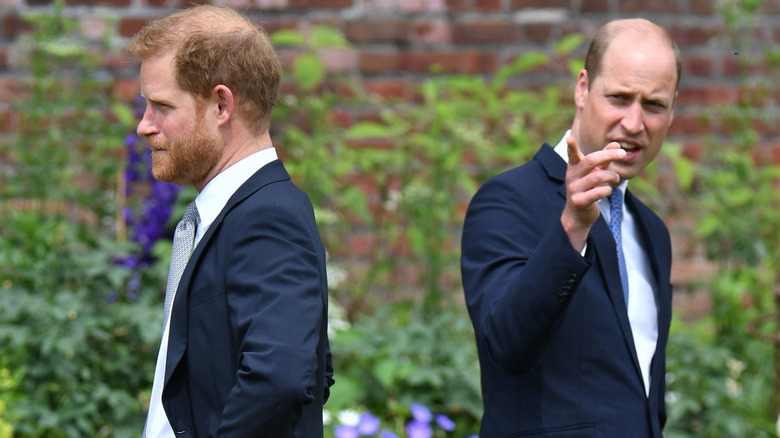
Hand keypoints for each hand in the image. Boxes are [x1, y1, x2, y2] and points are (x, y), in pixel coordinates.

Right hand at [560, 136, 625, 250]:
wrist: (579, 214)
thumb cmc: (588, 189)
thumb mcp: (595, 173)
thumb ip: (604, 159)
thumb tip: (616, 144)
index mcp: (574, 167)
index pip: (572, 154)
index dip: (571, 146)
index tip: (570, 137)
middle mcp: (572, 176)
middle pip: (590, 160)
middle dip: (608, 155)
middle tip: (622, 153)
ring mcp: (574, 189)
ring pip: (598, 176)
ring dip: (612, 176)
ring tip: (615, 178)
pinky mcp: (579, 201)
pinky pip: (598, 192)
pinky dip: (607, 190)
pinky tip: (608, 191)